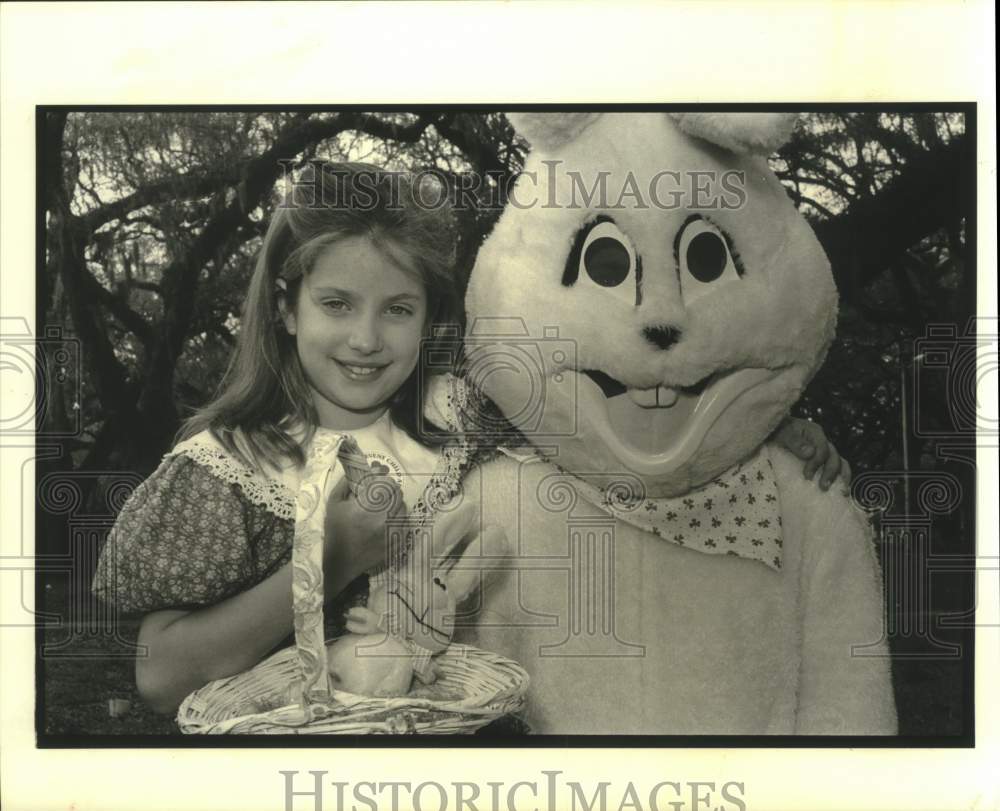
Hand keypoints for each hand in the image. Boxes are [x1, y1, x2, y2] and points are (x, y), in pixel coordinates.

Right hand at [323, 468, 404, 599]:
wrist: (341, 562)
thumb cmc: (335, 530)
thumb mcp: (335, 502)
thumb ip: (350, 481)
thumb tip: (370, 467)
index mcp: (367, 505)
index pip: (386, 482)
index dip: (382, 478)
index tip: (377, 478)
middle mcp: (384, 516)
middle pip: (397, 492)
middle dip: (388, 490)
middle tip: (378, 495)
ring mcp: (393, 529)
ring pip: (402, 506)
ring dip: (394, 504)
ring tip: (381, 510)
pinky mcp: (398, 541)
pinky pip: (405, 522)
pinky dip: (398, 519)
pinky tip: (385, 523)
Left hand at [773, 417, 851, 490]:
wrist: (775, 433)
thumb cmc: (778, 432)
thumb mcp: (783, 434)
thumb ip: (795, 442)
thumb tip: (810, 453)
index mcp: (815, 433)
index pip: (822, 449)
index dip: (817, 463)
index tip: (807, 476)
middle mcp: (823, 442)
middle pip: (834, 457)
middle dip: (830, 473)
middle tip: (823, 487)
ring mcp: (824, 451)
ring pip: (839, 462)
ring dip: (840, 477)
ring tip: (841, 492)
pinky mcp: (822, 461)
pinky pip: (836, 468)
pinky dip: (840, 478)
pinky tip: (841, 490)